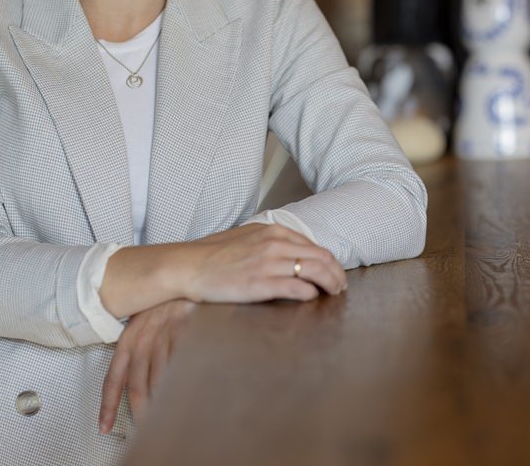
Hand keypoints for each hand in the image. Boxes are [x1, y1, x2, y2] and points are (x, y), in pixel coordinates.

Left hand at [99, 298, 196, 433]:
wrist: (188, 276)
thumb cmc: (167, 304)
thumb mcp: (147, 324)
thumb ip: (141, 351)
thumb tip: (140, 385)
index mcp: (130, 337)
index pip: (114, 377)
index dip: (108, 404)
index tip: (104, 426)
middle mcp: (144, 337)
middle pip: (138, 385)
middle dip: (141, 411)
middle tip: (145, 429)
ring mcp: (166, 334)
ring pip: (160, 379)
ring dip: (163, 401)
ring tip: (167, 419)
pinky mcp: (186, 329)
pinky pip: (182, 363)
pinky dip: (183, 382)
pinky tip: (184, 393)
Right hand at [183, 223, 346, 302]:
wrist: (189, 266)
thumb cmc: (215, 254)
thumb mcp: (248, 237)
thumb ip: (272, 241)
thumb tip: (294, 253)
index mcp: (273, 231)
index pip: (314, 246)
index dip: (330, 262)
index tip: (335, 273)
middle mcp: (275, 245)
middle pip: (321, 258)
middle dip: (336, 273)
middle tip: (340, 286)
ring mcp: (269, 264)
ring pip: (314, 271)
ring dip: (330, 284)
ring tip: (333, 294)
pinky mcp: (261, 284)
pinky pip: (297, 288)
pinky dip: (310, 294)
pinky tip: (311, 298)